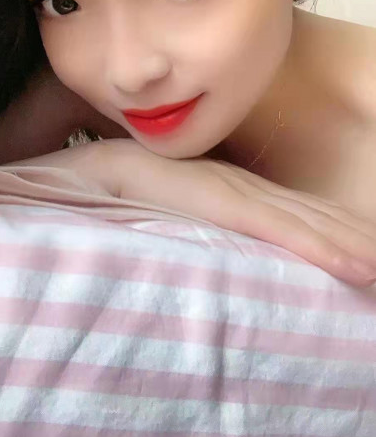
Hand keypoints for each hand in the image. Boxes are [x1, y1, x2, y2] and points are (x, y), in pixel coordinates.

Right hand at [108, 140, 375, 286]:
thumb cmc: (120, 195)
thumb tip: (202, 252)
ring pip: (306, 225)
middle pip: (309, 216)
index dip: (328, 230)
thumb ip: (189, 228)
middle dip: (350, 238)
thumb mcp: (166, 213)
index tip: (358, 248)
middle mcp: (240, 187)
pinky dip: (320, 247)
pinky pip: (280, 229)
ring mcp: (234, 192)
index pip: (290, 213)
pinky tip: (354, 266)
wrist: (87, 170)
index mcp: (226, 190)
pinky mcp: (223, 203)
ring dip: (349, 246)